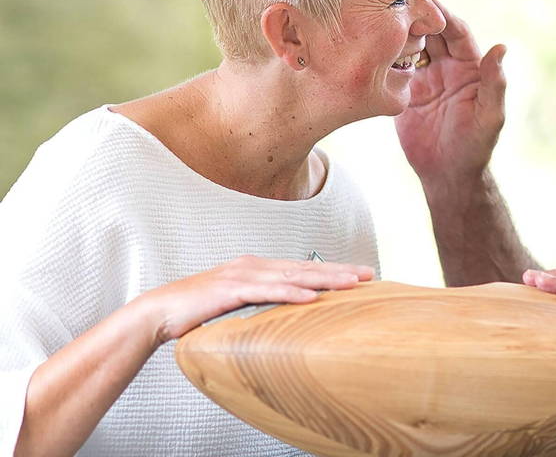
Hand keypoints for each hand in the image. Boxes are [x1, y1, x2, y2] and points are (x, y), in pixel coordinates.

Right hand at [136, 255, 374, 343]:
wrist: (159, 312)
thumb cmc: (199, 312)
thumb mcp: (238, 305)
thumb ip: (262, 305)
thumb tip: (290, 315)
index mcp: (258, 268)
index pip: (303, 269)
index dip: (334, 271)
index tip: (362, 275)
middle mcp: (254, 266)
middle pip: (305, 268)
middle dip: (339, 271)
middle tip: (370, 274)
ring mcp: (242, 276)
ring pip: (292, 276)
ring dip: (324, 280)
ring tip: (351, 284)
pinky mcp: (229, 290)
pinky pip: (265, 292)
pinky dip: (289, 294)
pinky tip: (311, 298)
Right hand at [395, 0, 506, 185]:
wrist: (448, 175)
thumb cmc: (476, 147)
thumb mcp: (490, 116)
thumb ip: (495, 83)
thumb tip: (501, 47)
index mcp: (470, 68)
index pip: (456, 32)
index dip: (443, 15)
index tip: (427, 0)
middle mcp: (447, 67)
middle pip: (431, 32)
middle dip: (416, 15)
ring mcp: (424, 78)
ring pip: (410, 46)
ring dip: (397, 32)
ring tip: (377, 16)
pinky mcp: (404, 92)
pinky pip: (392, 67)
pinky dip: (383, 55)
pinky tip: (368, 43)